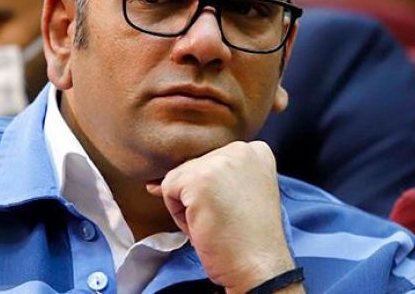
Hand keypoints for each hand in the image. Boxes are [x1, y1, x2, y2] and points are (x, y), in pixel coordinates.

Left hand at [146, 141, 300, 292]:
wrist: (259, 266)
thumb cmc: (248, 238)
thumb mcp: (240, 194)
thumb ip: (210, 177)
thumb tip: (154, 183)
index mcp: (255, 151)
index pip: (212, 160)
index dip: (213, 189)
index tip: (233, 208)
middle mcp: (240, 149)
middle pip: (195, 166)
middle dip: (200, 197)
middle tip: (227, 218)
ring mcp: (219, 161)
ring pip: (180, 177)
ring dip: (189, 206)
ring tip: (217, 221)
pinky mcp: (198, 178)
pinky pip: (168, 189)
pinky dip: (179, 214)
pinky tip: (205, 225)